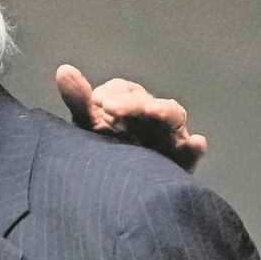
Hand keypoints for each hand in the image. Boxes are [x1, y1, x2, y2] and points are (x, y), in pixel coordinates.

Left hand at [55, 64, 206, 171]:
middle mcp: (151, 116)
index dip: (112, 92)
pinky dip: (195, 146)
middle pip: (147, 101)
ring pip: (172, 117)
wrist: (112, 190)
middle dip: (129, 102)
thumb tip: (63, 69)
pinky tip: (197, 143)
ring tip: (152, 110)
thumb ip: (78, 99)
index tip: (96, 101)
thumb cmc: (101, 150)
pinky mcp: (180, 160)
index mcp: (129, 105)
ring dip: (163, 111)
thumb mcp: (88, 125)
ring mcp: (168, 136)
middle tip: (107, 107)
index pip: (125, 90)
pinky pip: (191, 152)